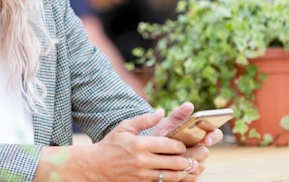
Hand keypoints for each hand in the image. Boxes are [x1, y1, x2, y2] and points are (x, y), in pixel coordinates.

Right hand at [80, 110, 201, 181]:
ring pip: (171, 176)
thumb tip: (161, 112)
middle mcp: (142, 160)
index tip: (183, 144)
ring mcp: (142, 174)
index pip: (169, 145)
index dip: (180, 145)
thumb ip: (144, 120)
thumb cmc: (111, 144)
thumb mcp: (125, 127)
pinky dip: (171, 179)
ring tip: (187, 167)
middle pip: (174, 162)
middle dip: (186, 160)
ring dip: (182, 171)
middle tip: (191, 156)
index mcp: (139, 144)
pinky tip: (175, 174)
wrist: (97, 166)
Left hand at [150, 102, 223, 180]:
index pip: (215, 134)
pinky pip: (193, 177)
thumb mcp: (166, 125)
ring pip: (200, 166)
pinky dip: (183, 174)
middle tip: (183, 152)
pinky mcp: (192, 175)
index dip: (213, 136)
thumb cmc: (159, 137)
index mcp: (198, 135)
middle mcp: (200, 149)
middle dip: (194, 152)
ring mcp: (197, 163)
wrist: (148, 154)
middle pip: (205, 152)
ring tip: (173, 160)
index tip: (206, 139)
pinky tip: (173, 169)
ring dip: (186, 163)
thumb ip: (178, 115)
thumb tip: (189, 104)